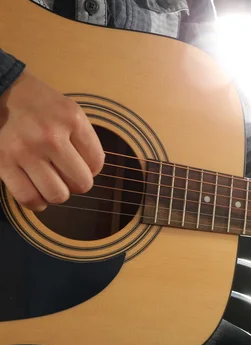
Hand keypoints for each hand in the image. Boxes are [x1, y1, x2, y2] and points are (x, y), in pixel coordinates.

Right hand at [0, 69, 103, 210]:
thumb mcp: (70, 112)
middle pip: (81, 183)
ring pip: (57, 194)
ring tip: (52, 182)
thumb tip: (93, 171)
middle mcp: (50, 135)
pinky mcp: (3, 162)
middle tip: (66, 174)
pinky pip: (28, 197)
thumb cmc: (41, 106)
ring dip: (58, 193)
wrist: (2, 92)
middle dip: (77, 183)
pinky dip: (37, 203)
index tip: (80, 162)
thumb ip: (84, 139)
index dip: (91, 168)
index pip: (97, 163)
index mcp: (72, 119)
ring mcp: (25, 150)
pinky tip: (38, 195)